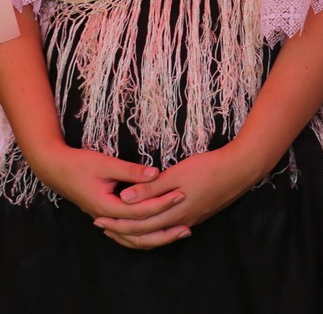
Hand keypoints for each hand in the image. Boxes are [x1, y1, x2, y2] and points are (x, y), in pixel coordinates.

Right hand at [29, 144, 178, 224]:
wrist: (55, 169)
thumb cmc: (80, 164)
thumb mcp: (106, 164)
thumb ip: (131, 171)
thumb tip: (156, 173)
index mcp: (105, 206)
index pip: (139, 211)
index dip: (162, 204)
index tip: (181, 195)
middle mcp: (105, 217)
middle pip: (137, 233)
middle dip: (163, 229)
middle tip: (187, 225)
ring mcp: (104, 219)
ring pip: (131, 238)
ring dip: (154, 237)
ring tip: (177, 234)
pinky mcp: (106, 216)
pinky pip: (125, 234)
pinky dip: (141, 235)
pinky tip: (157, 233)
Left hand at [91, 143, 265, 249]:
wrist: (242, 169)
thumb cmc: (209, 168)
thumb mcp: (177, 174)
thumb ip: (151, 188)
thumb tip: (124, 198)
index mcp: (173, 213)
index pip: (137, 226)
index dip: (116, 224)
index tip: (98, 220)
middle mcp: (181, 222)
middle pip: (145, 235)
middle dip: (122, 231)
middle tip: (103, 226)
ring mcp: (192, 219)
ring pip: (159, 235)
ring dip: (138, 232)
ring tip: (123, 227)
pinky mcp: (199, 214)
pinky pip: (171, 229)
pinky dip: (155, 229)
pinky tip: (153, 223)